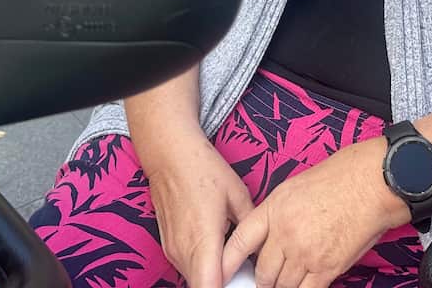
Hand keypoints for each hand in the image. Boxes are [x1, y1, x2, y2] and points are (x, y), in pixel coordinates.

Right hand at [147, 135, 253, 287]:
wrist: (169, 155)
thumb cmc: (203, 169)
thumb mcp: (237, 194)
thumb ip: (250, 226)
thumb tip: (262, 247)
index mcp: (203, 239)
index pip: (209, 286)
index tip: (245, 283)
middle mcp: (184, 250)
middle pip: (203, 286)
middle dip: (225, 284)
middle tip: (245, 275)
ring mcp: (173, 250)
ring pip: (195, 278)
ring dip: (212, 276)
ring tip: (233, 261)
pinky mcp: (169, 247)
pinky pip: (187, 267)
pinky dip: (203, 267)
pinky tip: (217, 251)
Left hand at [220, 138, 407, 287]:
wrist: (374, 181)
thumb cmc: (342, 176)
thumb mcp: (297, 186)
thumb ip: (278, 212)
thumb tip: (271, 235)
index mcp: (274, 208)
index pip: (240, 242)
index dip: (226, 262)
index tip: (219, 274)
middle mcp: (285, 233)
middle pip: (262, 272)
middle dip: (264, 279)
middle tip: (269, 279)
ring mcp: (305, 253)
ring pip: (282, 286)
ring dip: (284, 287)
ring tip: (290, 280)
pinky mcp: (327, 268)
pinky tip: (306, 285)